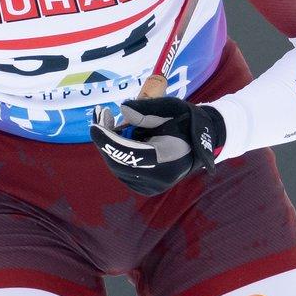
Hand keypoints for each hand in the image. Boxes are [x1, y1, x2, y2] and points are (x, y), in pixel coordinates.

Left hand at [91, 97, 224, 195]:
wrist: (199, 144)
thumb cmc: (185, 122)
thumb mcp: (170, 109)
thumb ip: (146, 111)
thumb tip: (122, 111)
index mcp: (169, 160)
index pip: (132, 154)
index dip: (110, 141)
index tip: (95, 124)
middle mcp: (159, 179)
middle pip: (120, 162)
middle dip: (105, 139)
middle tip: (101, 114)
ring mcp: (150, 187)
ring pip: (117, 166)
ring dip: (108, 143)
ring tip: (109, 120)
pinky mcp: (142, 187)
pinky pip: (120, 169)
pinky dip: (114, 151)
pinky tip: (115, 135)